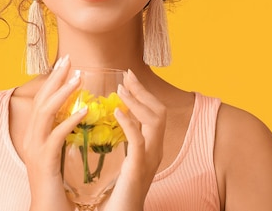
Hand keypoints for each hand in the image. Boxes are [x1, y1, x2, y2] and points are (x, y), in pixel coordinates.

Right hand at [22, 55, 86, 210]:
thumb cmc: (55, 185)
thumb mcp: (56, 153)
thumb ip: (61, 133)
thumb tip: (74, 113)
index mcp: (34, 135)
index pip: (41, 100)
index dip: (52, 81)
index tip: (65, 63)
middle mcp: (30, 138)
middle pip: (40, 100)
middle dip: (54, 78)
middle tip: (69, 59)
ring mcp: (34, 150)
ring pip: (45, 113)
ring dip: (62, 93)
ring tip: (78, 78)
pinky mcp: (44, 162)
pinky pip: (56, 136)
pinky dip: (70, 121)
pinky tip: (84, 110)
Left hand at [102, 70, 166, 210]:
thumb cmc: (115, 196)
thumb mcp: (122, 163)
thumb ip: (122, 143)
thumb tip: (112, 120)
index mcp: (151, 149)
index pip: (155, 114)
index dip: (143, 94)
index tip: (128, 78)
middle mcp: (155, 152)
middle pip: (160, 112)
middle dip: (143, 91)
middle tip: (126, 76)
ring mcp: (149, 160)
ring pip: (155, 121)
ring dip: (137, 101)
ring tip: (120, 89)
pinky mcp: (138, 169)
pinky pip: (139, 141)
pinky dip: (130, 123)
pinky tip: (116, 112)